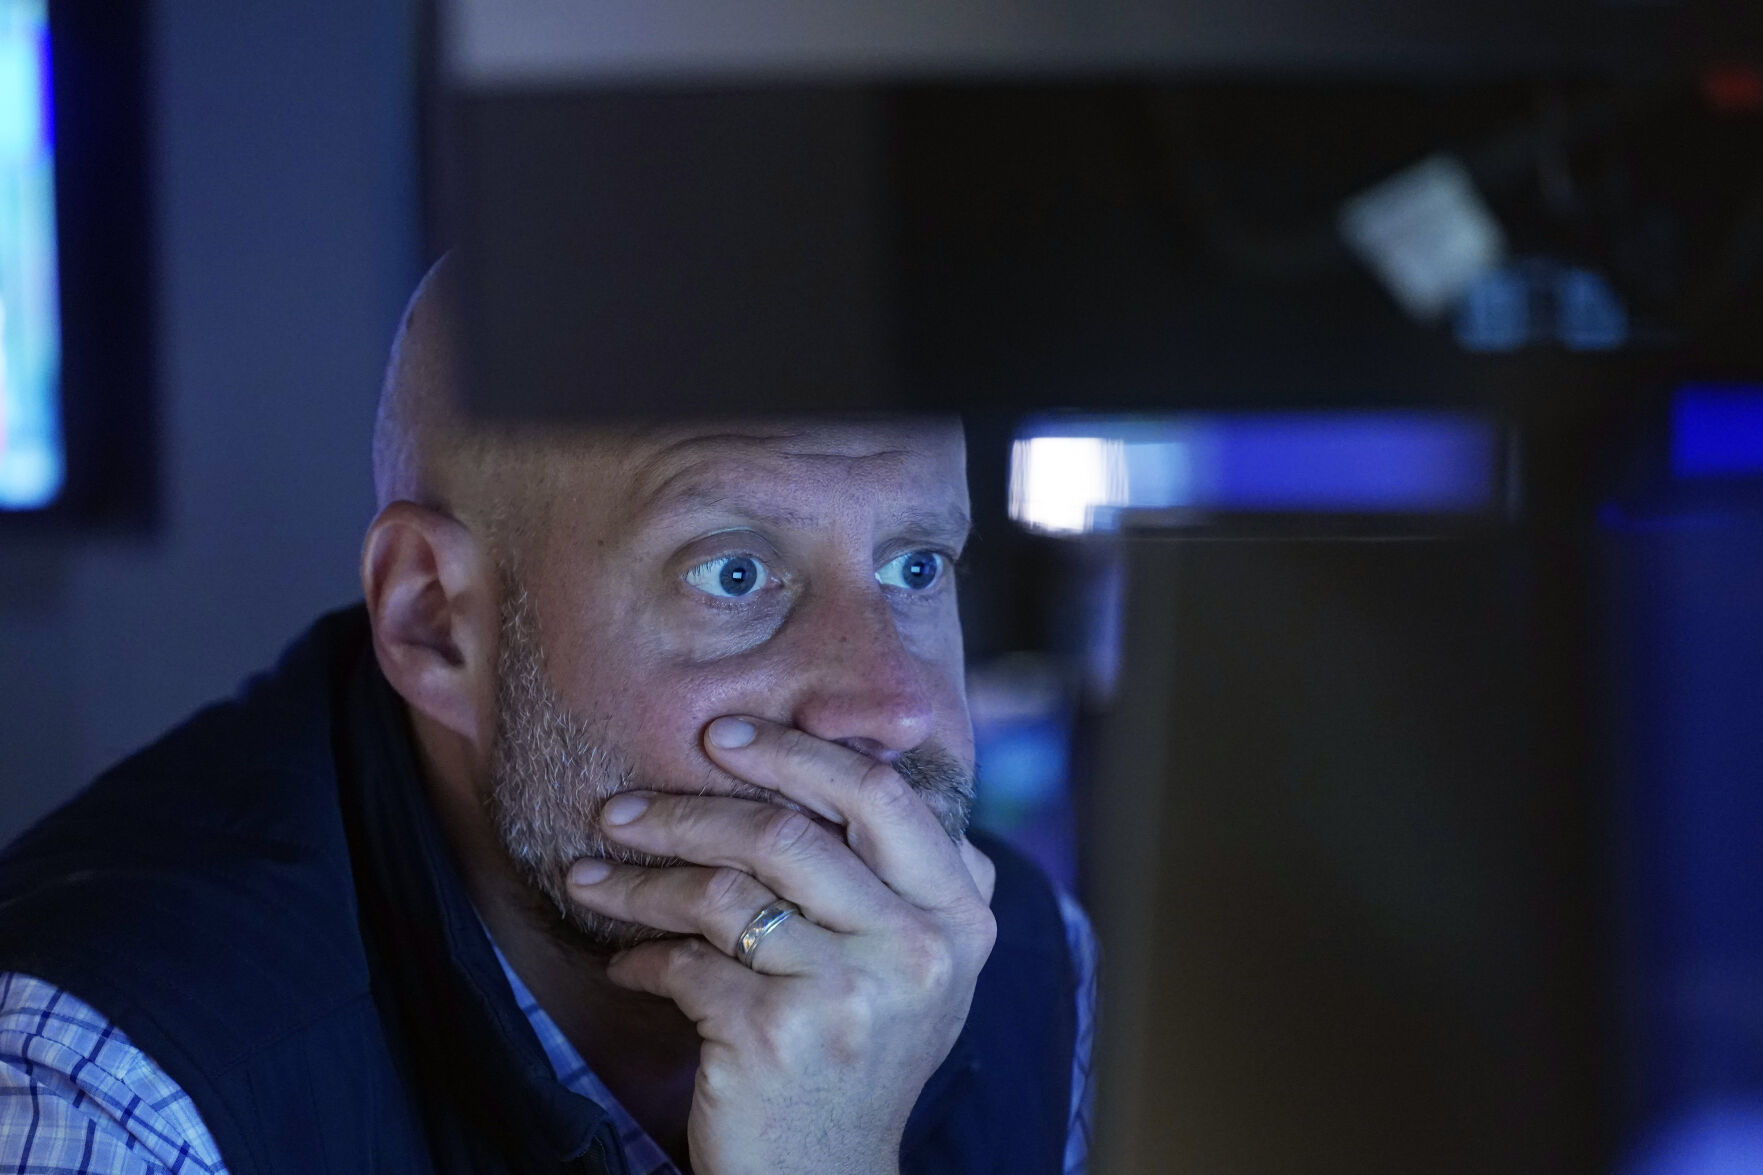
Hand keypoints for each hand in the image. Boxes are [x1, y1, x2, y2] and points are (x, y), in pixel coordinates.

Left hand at [565, 716, 997, 1174]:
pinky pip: (685, 963)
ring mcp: (849, 993)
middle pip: (788, 833)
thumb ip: (906, 874)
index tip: (721, 736)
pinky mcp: (776, 1035)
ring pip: (722, 893)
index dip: (796, 753)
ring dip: (640, 881)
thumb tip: (847, 752)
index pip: (882, 794)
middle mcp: (917, 949)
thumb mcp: (916, 964)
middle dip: (688, 809)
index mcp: (959, 915)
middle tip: (622, 806)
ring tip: (589, 875)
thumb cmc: (859, 1053)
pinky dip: (641, 957)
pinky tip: (623, 961)